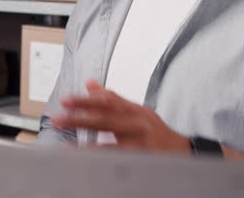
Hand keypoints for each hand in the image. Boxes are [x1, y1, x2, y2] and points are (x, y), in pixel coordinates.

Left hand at [51, 80, 192, 152]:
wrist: (185, 152)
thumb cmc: (158, 132)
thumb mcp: (138, 111)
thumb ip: (113, 99)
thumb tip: (89, 84)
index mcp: (134, 110)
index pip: (107, 101)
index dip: (85, 100)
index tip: (66, 100)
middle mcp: (137, 123)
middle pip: (105, 118)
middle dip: (79, 118)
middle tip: (58, 119)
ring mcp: (140, 142)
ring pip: (110, 141)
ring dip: (85, 143)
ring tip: (66, 145)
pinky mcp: (142, 158)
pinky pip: (118, 159)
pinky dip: (101, 159)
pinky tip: (87, 160)